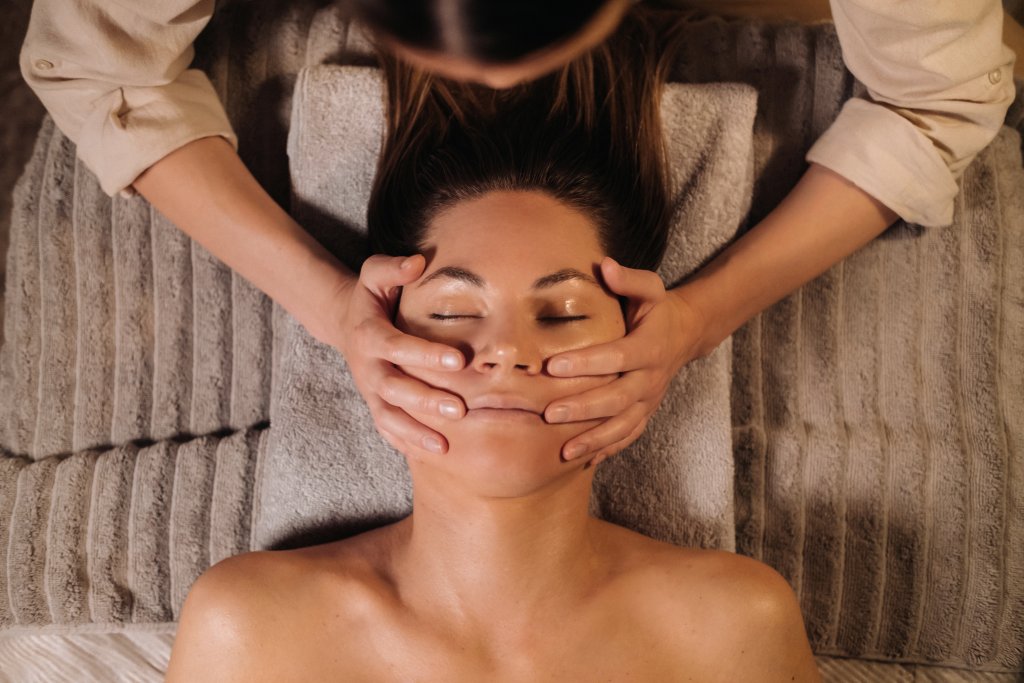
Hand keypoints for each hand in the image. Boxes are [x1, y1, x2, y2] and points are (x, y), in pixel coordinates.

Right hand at [332, 254, 466, 454]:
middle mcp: (368, 367)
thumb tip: (418, 262)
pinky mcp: (375, 405)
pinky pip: (387, 430)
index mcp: (370, 335)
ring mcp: (370, 391)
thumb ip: (393, 268)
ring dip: (416, 432)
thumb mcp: (374, 274)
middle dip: (426, 401)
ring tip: (446, 446)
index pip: (398, 347)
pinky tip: (433, 456)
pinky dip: (406, 444)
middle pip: (394, 389)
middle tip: (460, 410)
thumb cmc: (371, 297)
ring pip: (389, 416)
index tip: (459, 361)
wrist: (345, 323)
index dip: (426, 355)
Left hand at [544, 257, 708, 464]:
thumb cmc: (658, 309)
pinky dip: (607, 449)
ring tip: (564, 451)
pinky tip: (582, 461)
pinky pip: (628, 436)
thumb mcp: (650, 288)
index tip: (553, 366)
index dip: (586, 362)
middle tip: (549, 413)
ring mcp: (649, 400)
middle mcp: (651, 378)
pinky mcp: (646, 413)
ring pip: (623, 425)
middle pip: (617, 399)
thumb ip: (628, 279)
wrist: (685, 335)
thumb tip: (604, 266)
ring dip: (594, 439)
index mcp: (649, 347)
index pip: (616, 357)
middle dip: (583, 408)